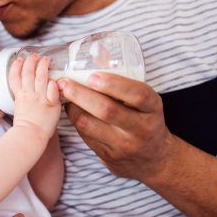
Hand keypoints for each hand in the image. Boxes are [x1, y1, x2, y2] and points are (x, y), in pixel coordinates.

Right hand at [9, 54, 60, 138]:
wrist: (30, 135)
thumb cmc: (26, 126)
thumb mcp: (20, 108)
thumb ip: (24, 97)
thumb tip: (28, 91)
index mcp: (20, 95)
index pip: (14, 76)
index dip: (16, 66)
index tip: (19, 59)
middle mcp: (29, 94)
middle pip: (27, 72)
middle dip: (30, 61)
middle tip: (35, 56)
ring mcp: (40, 98)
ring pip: (41, 76)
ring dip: (43, 65)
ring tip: (46, 59)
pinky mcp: (51, 104)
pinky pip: (53, 89)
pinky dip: (53, 83)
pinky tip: (55, 79)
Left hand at [57, 72, 173, 182]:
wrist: (153, 159)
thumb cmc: (144, 120)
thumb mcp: (146, 103)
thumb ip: (126, 87)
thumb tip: (97, 57)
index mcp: (153, 109)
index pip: (138, 94)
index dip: (115, 84)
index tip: (93, 76)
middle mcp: (141, 129)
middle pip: (107, 110)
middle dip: (81, 94)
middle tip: (64, 82)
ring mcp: (124, 146)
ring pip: (89, 124)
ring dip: (72, 106)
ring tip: (63, 93)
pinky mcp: (109, 157)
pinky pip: (85, 135)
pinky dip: (75, 119)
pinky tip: (72, 109)